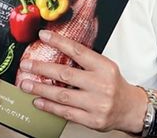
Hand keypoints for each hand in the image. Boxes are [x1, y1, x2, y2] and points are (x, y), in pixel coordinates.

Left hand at [16, 30, 146, 132]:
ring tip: (26, 84)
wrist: (130, 109)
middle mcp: (101, 84)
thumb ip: (85, 62)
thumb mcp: (105, 67)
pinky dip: (49, 107)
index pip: (78, 51)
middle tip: (26, 65)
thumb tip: (57, 51)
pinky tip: (39, 101)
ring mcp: (96, 103)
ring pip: (62, 95)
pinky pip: (66, 112)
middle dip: (41, 69)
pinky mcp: (92, 119)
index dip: (59, 42)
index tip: (43, 36)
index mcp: (104, 67)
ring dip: (40, 89)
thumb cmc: (115, 86)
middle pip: (65, 74)